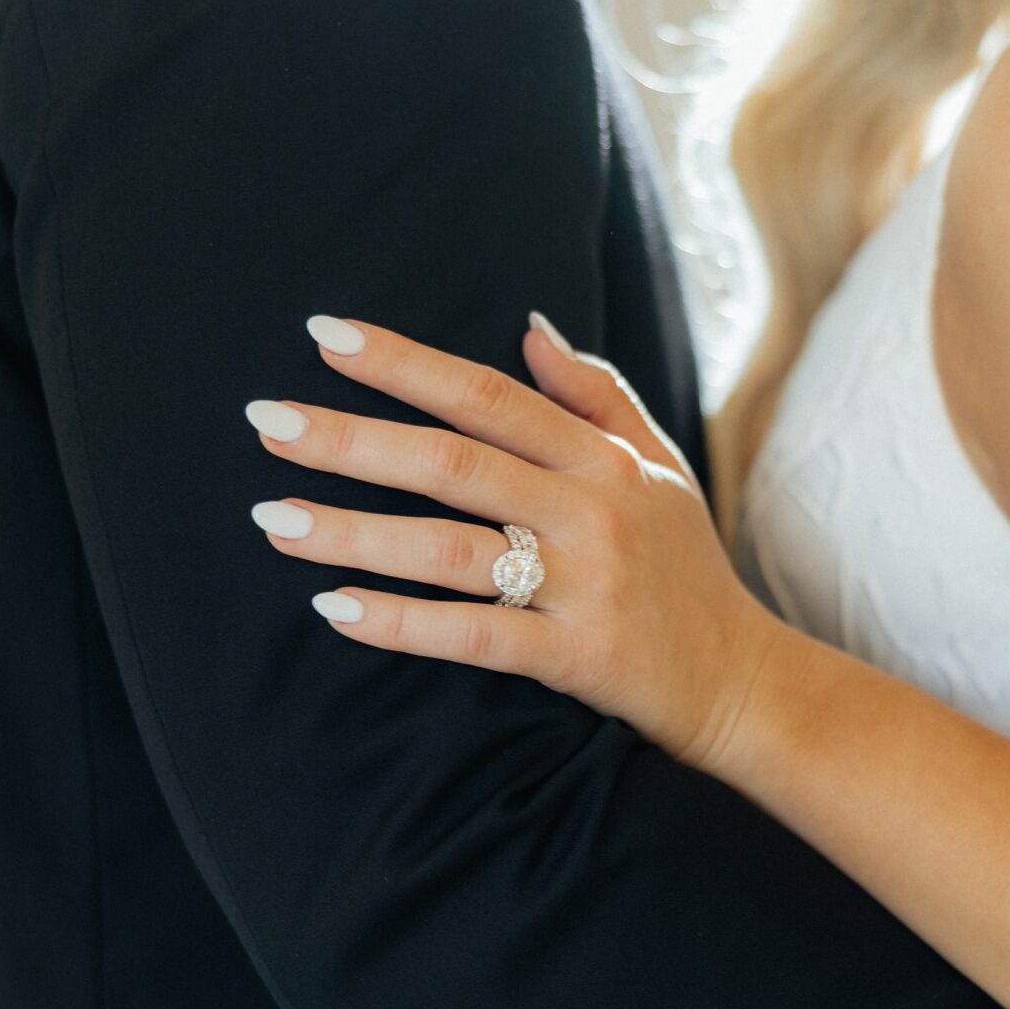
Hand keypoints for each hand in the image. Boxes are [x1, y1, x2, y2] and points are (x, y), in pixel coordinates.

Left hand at [245, 312, 783, 778]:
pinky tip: (337, 609)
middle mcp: (590, 513)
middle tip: (266, 422)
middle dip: (352, 439)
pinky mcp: (577, 658)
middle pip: (452, 462)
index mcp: (602, 460)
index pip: (487, 395)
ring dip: (355, 532)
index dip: (403, 363)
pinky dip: (403, 624)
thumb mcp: (660, 468)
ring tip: (275, 521)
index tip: (324, 337)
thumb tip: (530, 326)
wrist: (743, 682)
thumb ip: (597, 395)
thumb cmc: (689, 574)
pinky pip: (475, 637)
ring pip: (450, 548)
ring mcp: (582, 586)